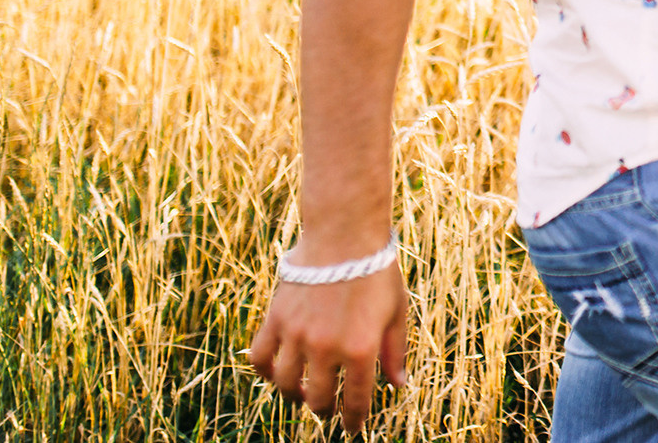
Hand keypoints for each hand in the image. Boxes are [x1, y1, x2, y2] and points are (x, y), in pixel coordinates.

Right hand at [248, 266, 408, 432]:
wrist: (345, 234)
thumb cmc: (377, 271)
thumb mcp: (397, 311)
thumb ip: (395, 351)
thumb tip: (398, 385)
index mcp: (360, 349)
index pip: (356, 401)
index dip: (355, 420)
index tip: (353, 428)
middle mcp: (326, 348)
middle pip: (318, 398)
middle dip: (324, 410)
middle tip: (328, 409)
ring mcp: (297, 334)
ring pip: (285, 384)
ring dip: (294, 395)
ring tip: (303, 394)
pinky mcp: (276, 319)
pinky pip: (259, 357)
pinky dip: (264, 371)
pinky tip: (276, 372)